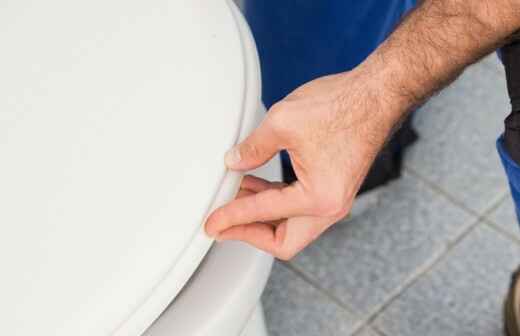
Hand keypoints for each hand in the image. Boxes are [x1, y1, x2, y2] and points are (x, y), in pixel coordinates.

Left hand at [205, 67, 403, 259]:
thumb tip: (234, 163)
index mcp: (319, 197)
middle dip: (250, 233)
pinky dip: (277, 203)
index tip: (212, 223)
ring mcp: (335, 200)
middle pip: (283, 241)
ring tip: (236, 197)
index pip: (263, 214)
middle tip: (224, 223)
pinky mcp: (333, 189)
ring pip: (292, 227)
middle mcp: (331, 207)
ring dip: (263, 216)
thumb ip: (253, 148)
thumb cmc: (341, 107)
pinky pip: (300, 209)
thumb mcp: (283, 123)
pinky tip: (259, 186)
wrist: (375, 95)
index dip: (231, 217)